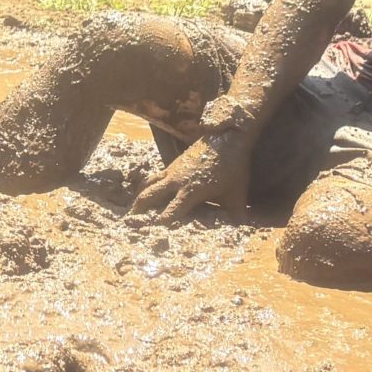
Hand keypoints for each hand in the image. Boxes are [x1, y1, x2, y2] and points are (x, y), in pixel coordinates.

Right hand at [126, 124, 252, 227]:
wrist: (227, 137)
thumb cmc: (232, 167)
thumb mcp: (237, 194)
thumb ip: (236, 214)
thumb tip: (240, 230)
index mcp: (190, 191)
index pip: (170, 212)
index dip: (161, 224)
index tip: (153, 234)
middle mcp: (176, 181)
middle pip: (150, 196)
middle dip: (139, 210)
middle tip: (131, 222)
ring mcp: (172, 170)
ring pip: (148, 184)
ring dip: (140, 196)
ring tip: (134, 208)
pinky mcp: (173, 163)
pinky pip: (154, 176)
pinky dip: (147, 185)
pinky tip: (146, 190)